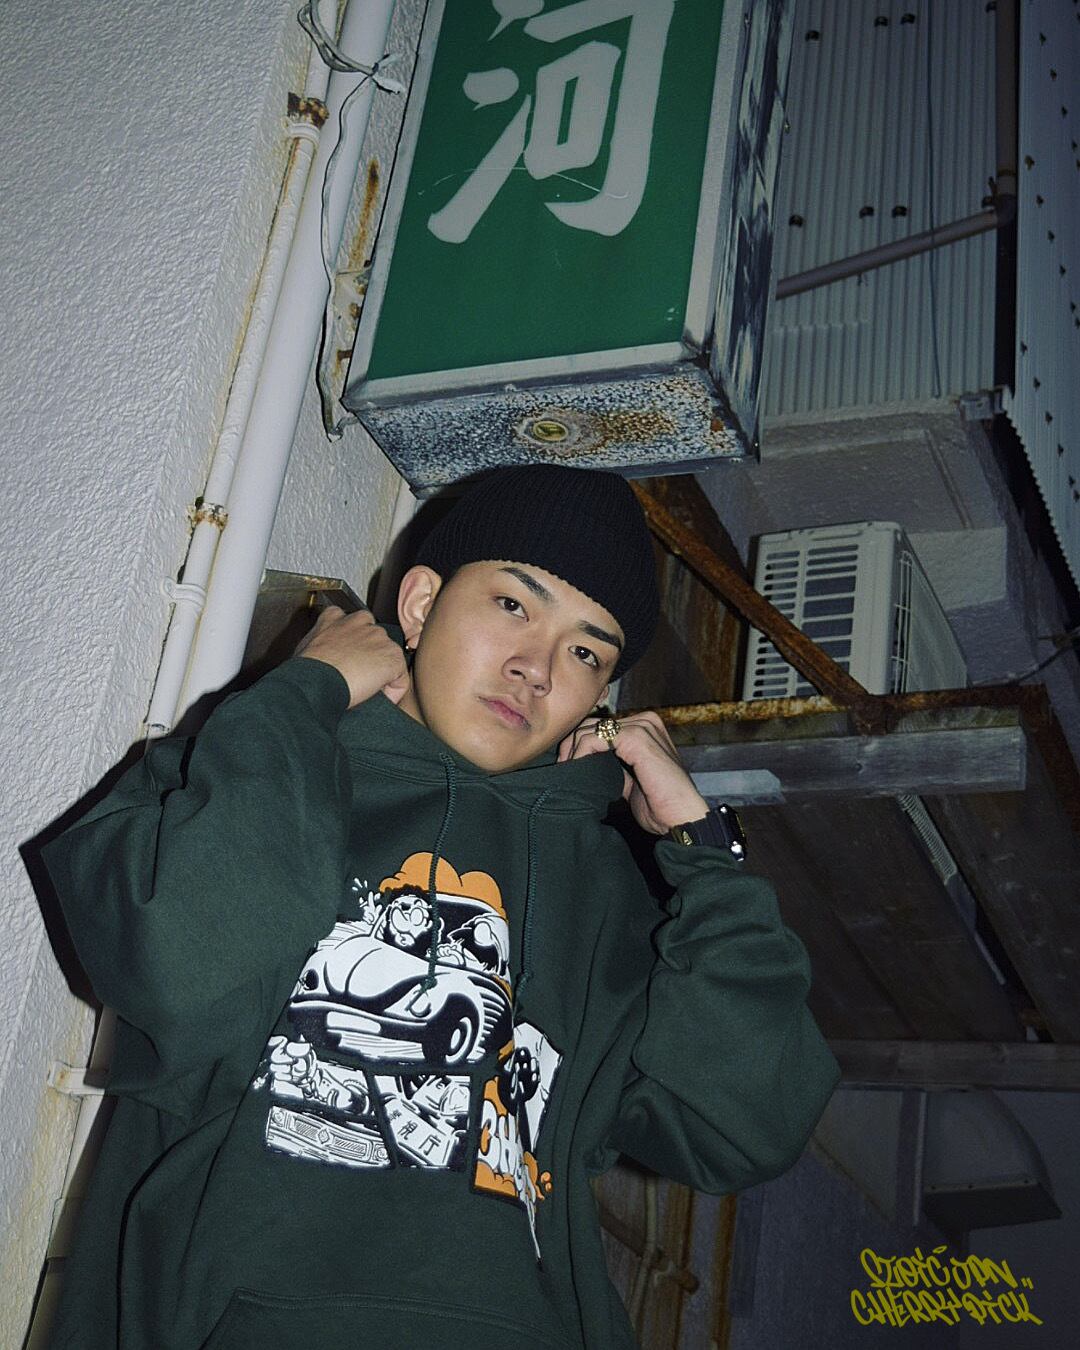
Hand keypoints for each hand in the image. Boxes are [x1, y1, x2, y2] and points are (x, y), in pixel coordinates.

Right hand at [295, 606, 410, 709]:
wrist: (315, 682)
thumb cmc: (304, 672)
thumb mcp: (305, 648)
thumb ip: (320, 643)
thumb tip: (324, 658)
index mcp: (334, 617)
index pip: (351, 622)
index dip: (354, 642)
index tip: (349, 659)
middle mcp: (359, 621)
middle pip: (374, 638)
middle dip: (369, 656)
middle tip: (357, 676)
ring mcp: (378, 637)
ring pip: (387, 656)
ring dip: (381, 673)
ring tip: (366, 690)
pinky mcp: (392, 656)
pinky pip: (399, 678)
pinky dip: (393, 691)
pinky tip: (376, 699)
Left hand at [556, 710, 708, 834]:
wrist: (683, 820)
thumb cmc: (661, 806)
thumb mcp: (631, 781)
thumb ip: (612, 766)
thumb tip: (582, 763)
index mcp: (645, 728)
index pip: (600, 726)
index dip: (578, 746)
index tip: (567, 769)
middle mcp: (645, 721)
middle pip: (591, 723)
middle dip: (571, 746)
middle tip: (563, 771)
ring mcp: (642, 727)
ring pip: (589, 729)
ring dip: (573, 752)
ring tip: (568, 774)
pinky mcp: (636, 737)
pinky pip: (595, 738)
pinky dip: (581, 755)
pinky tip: (578, 771)